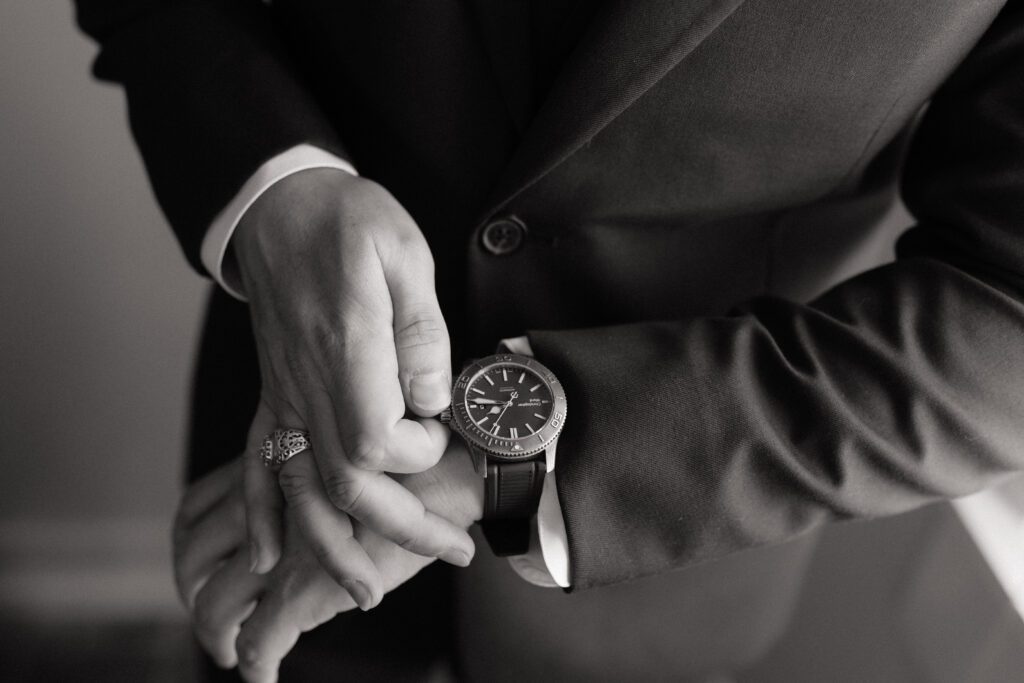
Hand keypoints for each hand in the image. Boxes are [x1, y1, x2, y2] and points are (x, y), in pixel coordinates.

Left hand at [173, 443, 482, 682]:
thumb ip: (314, 465)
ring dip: (215, 635)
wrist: (439, 474)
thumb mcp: (342, 444)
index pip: (196, 508)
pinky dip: (256, 668)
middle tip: (208, 606)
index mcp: (265, 470)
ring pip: (214, 606)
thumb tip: (320, 485)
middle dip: (193, 587)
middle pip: (192, 557)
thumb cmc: (410, 455)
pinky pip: (260, 643)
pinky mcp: (300, 593)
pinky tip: (263, 679)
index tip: (202, 556)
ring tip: (229, 649)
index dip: (190, 539)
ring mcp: (275, 553)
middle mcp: (258, 510)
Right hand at [231, 168, 473, 587]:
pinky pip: (257, 463)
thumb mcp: (403, 254)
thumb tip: (431, 402)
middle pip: (345, 483)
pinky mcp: (275, 393)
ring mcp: (284, 392)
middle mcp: (307, 382)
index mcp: (345, 346)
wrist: (277, 206)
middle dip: (402, 529)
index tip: (443, 432)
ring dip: (336, 546)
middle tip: (454, 549)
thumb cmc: (347, 221)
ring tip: (370, 589)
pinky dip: (263, 515)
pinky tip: (270, 556)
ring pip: (301, 490)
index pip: (378, 441)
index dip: (419, 453)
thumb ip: (420, 334)